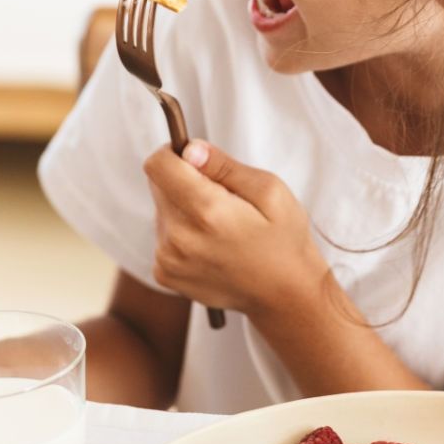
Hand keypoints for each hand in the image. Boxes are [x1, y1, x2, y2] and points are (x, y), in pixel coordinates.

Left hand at [144, 141, 329, 316]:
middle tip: (223, 200)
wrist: (284, 294)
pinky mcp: (165, 274)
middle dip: (186, 183)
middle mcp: (179, 237)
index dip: (175, 153)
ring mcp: (168, 260)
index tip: (196, 160)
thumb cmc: (284, 240)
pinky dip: (182, 234)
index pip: (158, 165)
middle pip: (159, 186)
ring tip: (220, 227)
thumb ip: (224, 166)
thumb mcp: (269, 191)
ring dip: (184, 210)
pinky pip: (162, 237)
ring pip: (161, 211)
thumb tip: (190, 149)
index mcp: (206, 211)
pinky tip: (211, 245)